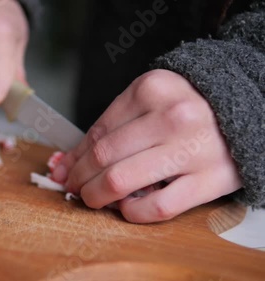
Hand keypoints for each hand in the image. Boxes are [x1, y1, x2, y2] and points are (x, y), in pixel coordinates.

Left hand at [53, 70, 241, 222]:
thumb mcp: (147, 102)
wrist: (246, 110)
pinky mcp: (210, 179)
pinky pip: (158, 206)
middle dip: (79, 178)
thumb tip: (63, 164)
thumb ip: (108, 129)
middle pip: (103, 157)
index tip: (64, 170)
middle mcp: (172, 116)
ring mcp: (193, 149)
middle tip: (73, 187)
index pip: (97, 132)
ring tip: (92, 199)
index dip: (74, 157)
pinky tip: (126, 207)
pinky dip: (132, 212)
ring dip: (95, 196)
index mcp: (151, 89)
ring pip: (121, 181)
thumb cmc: (187, 107)